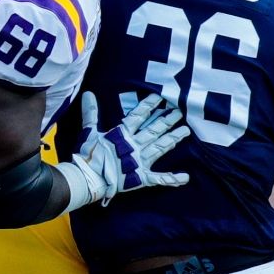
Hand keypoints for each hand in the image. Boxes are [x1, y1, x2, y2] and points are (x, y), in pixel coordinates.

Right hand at [64, 92, 189, 207]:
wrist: (89, 179)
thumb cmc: (88, 156)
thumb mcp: (88, 132)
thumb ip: (91, 113)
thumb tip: (87, 93)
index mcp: (122, 135)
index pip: (138, 117)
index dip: (149, 106)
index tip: (161, 97)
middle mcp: (134, 146)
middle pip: (154, 131)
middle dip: (167, 121)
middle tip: (180, 112)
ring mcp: (139, 162)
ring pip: (160, 148)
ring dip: (173, 139)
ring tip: (186, 131)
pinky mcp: (141, 177)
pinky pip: (159, 178)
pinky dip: (172, 179)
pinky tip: (185, 177)